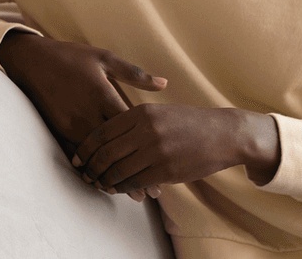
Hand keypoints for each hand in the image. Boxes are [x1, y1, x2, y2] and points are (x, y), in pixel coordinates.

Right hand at [0, 31, 166, 200]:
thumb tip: (165, 84)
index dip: (146, 146)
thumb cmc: (71, 56)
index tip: (163, 163)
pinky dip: (90, 169)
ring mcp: (71, 124)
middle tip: (153, 192)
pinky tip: (102, 182)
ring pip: (96, 157)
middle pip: (115, 149)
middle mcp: (87, 113)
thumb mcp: (104, 58)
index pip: (129, 126)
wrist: (32, 60)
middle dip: (133, 171)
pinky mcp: (58, 129)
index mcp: (102, 95)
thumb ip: (134, 74)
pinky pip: (76, 154)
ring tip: (132, 194)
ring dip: (114, 176)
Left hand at [71, 104, 279, 193]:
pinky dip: (122, 188)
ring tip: (98, 183)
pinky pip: (135, 182)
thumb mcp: (158, 111)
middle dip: (90, 167)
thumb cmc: (188, 123)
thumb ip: (133, 122)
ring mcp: (156, 151)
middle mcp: (146, 131)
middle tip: (84, 174)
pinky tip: (117, 189)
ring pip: (118, 170)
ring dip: (104, 180)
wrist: (223, 133)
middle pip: (106, 153)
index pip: (102, 132)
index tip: (77, 157)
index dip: (86, 148)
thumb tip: (106, 137)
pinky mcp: (166, 170)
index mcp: (141, 113)